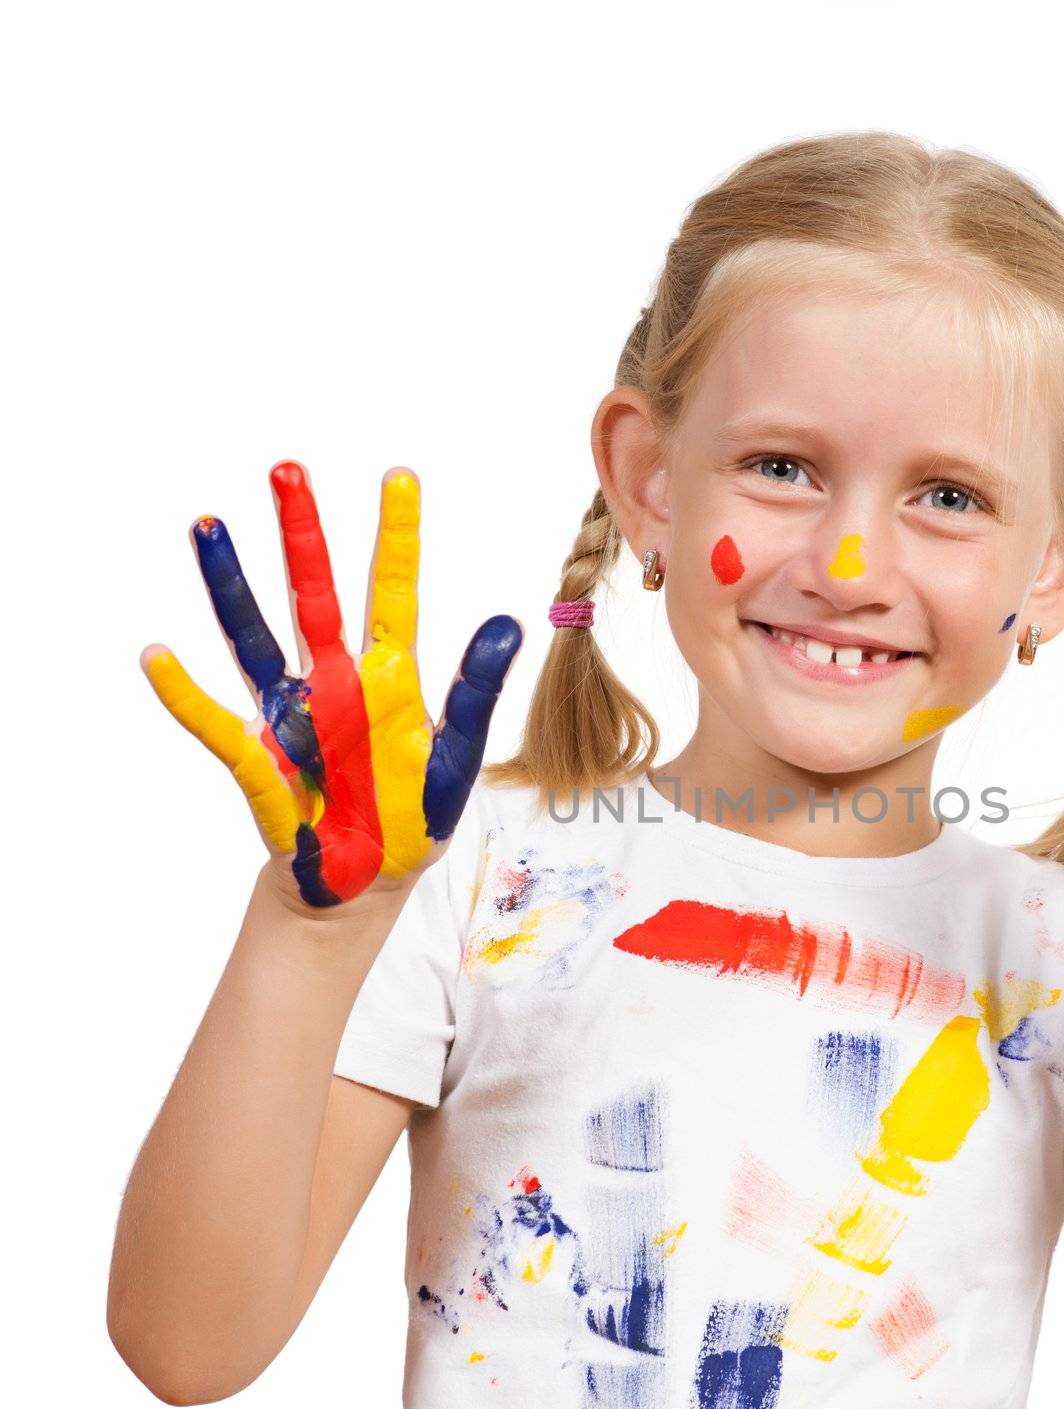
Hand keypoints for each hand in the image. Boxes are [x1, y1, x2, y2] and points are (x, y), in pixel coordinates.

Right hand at [142, 460, 523, 910]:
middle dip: (303, 535)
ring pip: (255, 638)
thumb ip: (476, 692)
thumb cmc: (413, 818)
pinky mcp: (261, 759)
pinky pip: (216, 723)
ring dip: (231, 586)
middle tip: (289, 469)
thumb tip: (508, 623)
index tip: (399, 476)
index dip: (396, 537)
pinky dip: (185, 694)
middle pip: (314, 595)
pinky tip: (156, 654)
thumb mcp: (457, 758)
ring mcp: (291, 715)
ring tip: (208, 526)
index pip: (393, 593)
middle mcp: (335, 683)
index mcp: (390, 679)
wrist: (367, 884)